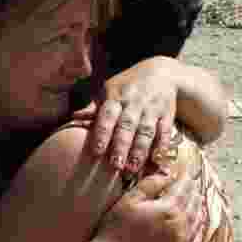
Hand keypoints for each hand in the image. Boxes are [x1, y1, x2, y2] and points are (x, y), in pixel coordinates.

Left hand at [70, 57, 176, 174]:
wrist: (162, 73)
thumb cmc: (129, 86)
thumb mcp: (110, 90)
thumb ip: (94, 107)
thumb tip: (74, 117)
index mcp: (116, 96)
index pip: (108, 115)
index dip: (102, 133)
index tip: (96, 152)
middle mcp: (135, 102)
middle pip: (127, 125)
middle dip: (121, 146)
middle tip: (115, 166)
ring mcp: (152, 108)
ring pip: (146, 131)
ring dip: (140, 151)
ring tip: (133, 169)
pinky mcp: (167, 114)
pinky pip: (165, 132)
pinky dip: (162, 146)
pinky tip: (157, 160)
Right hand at [93, 167, 205, 241]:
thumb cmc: (115, 229)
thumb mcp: (129, 200)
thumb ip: (150, 185)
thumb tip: (167, 175)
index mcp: (168, 209)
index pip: (182, 189)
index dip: (185, 179)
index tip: (187, 173)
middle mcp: (179, 226)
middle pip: (192, 204)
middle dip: (193, 192)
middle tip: (194, 184)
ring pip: (196, 222)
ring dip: (199, 209)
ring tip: (199, 200)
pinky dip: (200, 232)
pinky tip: (200, 227)